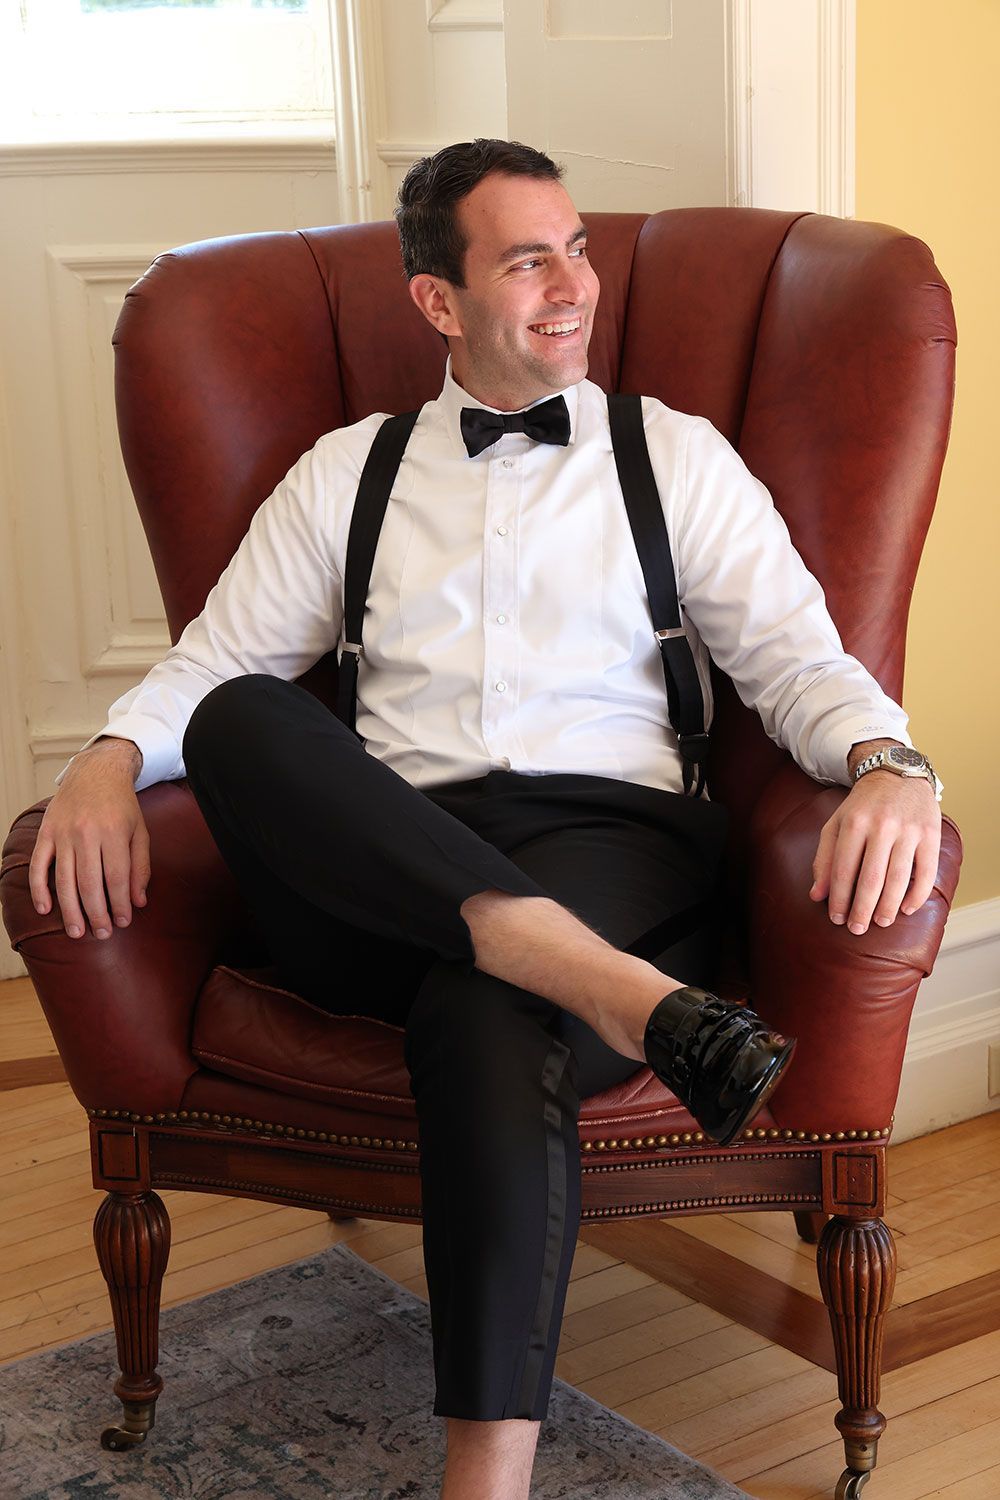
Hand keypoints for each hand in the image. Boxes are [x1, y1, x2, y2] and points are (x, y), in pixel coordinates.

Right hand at [28, 738, 149, 940]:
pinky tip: (45, 909)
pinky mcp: (46, 832)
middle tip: (102, 934)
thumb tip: (138, 901)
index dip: (119, 904)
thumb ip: (140, 866)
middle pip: (90, 883)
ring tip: (78, 932)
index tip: (123, 922)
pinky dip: (39, 889)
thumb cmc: (121, 806)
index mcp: (114, 832)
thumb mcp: (140, 832)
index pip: (117, 878)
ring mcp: (63, 833)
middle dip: (96, 914)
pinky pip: (38, 865)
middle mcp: (87, 833)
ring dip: (70, 910)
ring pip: (64, 879)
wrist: (95, 772)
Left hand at [809, 771, 940, 934]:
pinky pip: (926, 872)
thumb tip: (816, 895)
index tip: (836, 918)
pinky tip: (907, 909)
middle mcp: (881, 826)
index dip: (838, 898)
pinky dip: (917, 895)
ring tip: (880, 922)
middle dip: (862, 909)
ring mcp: (908, 830)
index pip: (843, 869)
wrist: (897, 774)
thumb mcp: (836, 824)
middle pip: (870, 878)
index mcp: (853, 823)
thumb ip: (824, 858)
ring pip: (898, 878)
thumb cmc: (862, 805)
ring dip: (888, 906)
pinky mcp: (930, 834)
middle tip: (856, 929)